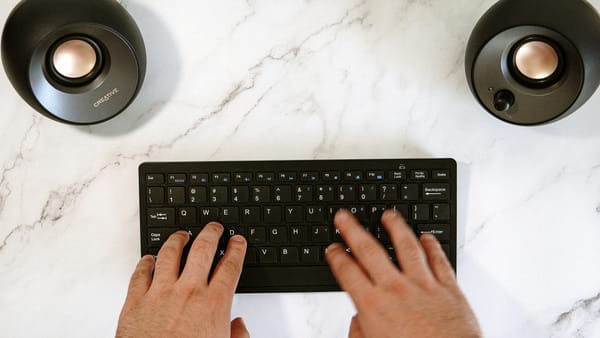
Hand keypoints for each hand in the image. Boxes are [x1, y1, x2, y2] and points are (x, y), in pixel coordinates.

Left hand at [116, 223, 249, 337]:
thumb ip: (238, 337)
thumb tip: (240, 326)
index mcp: (213, 304)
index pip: (230, 266)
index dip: (236, 249)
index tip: (237, 242)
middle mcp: (188, 292)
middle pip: (202, 250)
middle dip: (211, 233)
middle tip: (214, 227)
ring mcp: (159, 294)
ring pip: (170, 254)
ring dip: (178, 240)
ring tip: (182, 235)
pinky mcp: (135, 302)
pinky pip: (140, 273)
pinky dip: (145, 262)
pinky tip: (149, 259)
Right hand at [326, 210, 480, 337]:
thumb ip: (360, 333)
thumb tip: (358, 322)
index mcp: (374, 305)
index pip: (348, 272)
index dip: (337, 257)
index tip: (333, 248)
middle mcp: (396, 290)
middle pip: (369, 250)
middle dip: (353, 230)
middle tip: (345, 217)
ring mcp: (424, 286)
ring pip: (407, 246)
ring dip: (396, 228)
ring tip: (388, 215)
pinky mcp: (449, 290)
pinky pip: (439, 260)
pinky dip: (432, 246)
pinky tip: (427, 237)